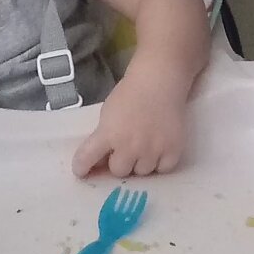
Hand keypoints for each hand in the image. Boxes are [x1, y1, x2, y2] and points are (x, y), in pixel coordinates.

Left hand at [71, 75, 186, 177]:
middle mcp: (129, 146)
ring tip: (145, 144)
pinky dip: (160, 162)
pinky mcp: (172, 150)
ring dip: (140, 162)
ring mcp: (152, 150)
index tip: (81, 171)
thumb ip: (104, 137)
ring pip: (142, 172)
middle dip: (120, 161)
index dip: (81, 167)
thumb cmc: (130, 95)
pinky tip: (159, 147)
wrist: (159, 81)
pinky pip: (163, 169)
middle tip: (126, 148)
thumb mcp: (108, 114)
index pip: (87, 158)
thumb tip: (100, 161)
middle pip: (119, 171)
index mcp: (108, 134)